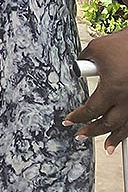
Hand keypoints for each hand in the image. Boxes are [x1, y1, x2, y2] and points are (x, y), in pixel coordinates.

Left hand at [66, 29, 127, 152]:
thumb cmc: (123, 44)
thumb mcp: (96, 49)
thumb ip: (83, 62)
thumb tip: (77, 69)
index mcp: (113, 89)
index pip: (91, 110)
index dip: (78, 117)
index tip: (69, 121)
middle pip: (109, 123)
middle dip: (93, 131)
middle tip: (81, 136)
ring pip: (126, 126)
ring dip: (115, 138)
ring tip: (106, 147)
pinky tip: (124, 136)